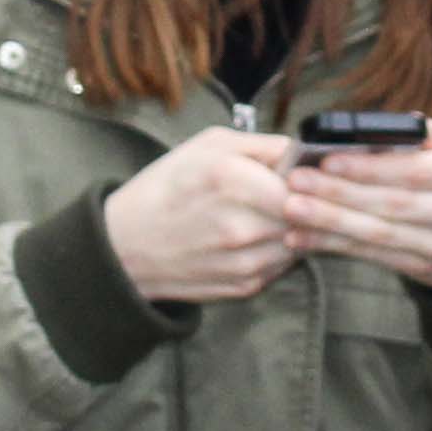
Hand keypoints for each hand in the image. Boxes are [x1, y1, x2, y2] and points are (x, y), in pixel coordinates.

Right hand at [101, 128, 303, 306]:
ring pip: (299, 241)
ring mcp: (245, 260)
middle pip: (306, 213)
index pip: (305, 181)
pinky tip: (250, 239)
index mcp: (232, 180)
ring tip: (261, 217)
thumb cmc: (165, 188)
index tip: (296, 175)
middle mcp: (242, 225)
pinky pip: (282, 265)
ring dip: (290, 228)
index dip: (306, 178)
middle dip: (302, 204)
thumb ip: (263, 145)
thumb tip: (305, 151)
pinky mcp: (245, 285)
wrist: (126, 246)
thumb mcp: (207, 145)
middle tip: (279, 195)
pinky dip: (276, 251)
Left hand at [281, 124, 431, 309]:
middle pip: (395, 205)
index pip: (419, 171)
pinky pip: (376, 257)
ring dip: (331, 223)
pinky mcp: (429, 272)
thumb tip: (396, 124)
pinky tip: (305, 237)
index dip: (371, 167)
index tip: (328, 159)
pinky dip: (337, 246)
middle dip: (340, 194)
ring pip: (381, 235)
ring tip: (294, 209)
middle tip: (297, 183)